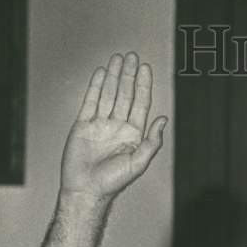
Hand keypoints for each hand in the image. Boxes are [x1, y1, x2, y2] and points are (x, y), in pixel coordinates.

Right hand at [60, 52, 165, 199]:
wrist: (86, 189)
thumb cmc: (113, 181)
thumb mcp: (139, 163)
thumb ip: (152, 141)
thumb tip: (163, 120)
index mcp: (133, 133)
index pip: (141, 103)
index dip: (143, 85)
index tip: (145, 68)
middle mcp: (118, 125)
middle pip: (125, 94)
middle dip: (128, 75)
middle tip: (131, 56)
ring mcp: (100, 124)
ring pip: (108, 94)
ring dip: (113, 76)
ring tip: (117, 59)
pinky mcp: (83, 125)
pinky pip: (90, 101)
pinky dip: (95, 86)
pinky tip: (101, 73)